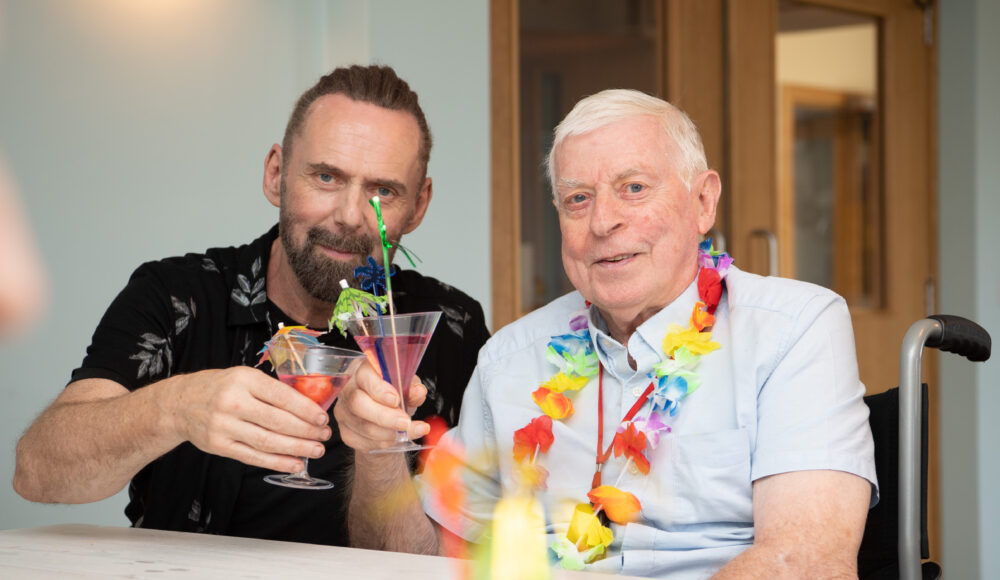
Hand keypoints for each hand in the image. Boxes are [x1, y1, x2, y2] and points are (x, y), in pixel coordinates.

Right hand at [163, 366, 331, 472]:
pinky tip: (295, 464)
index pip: (281, 396)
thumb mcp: (244, 377)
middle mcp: (233, 402)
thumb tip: (309, 407)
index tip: (323, 418)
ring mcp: (224, 426)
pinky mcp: (219, 446)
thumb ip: (272, 390)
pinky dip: (277, 462)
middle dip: (306, 431)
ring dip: (296, 448)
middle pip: (277, 421)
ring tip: (316, 450)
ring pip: (267, 441)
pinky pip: (253, 457)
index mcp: (244, 380)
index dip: (306, 410)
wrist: (180, 404)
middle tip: (325, 436)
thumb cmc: (221, 388)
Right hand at [334, 360, 429, 452]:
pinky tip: (397, 438)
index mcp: (363, 371)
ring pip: (364, 426)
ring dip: (390, 433)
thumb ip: (412, 388)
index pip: (365, 377)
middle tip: (406, 423)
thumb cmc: (395, 396)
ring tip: (410, 431)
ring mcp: (344, 412)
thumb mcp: (408, 387)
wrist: (386, 419)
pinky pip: (364, 442)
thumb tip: (418, 391)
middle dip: (385, 416)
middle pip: (358, 403)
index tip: (396, 400)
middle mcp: (349, 390)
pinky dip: (385, 442)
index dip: (379, 390)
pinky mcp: (346, 432)